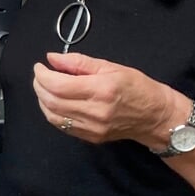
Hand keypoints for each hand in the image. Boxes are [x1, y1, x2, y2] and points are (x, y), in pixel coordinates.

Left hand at [32, 51, 177, 145]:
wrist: (155, 117)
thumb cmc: (137, 87)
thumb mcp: (111, 67)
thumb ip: (79, 62)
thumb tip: (52, 58)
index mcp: (101, 90)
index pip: (58, 85)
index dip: (42, 75)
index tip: (39, 66)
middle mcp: (95, 111)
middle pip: (51, 101)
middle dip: (39, 86)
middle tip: (40, 75)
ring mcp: (92, 128)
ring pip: (52, 115)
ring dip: (42, 100)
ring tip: (45, 87)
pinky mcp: (91, 137)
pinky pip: (62, 126)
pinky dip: (52, 112)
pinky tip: (55, 102)